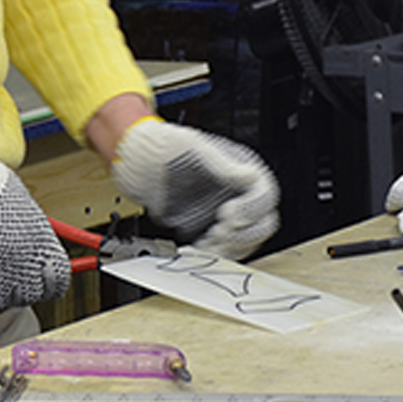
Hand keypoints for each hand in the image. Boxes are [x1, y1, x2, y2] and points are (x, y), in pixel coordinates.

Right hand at [0, 142, 72, 314]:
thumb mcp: (20, 201)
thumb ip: (32, 226)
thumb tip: (34, 235)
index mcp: (42, 246)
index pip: (59, 281)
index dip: (48, 279)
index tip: (42, 276)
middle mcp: (23, 268)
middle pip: (30, 294)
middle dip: (19, 282)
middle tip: (3, 265)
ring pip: (0, 300)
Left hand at [108, 119, 279, 258]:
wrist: (137, 162)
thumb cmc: (163, 147)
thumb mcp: (192, 147)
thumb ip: (224, 165)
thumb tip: (251, 176)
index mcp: (241, 167)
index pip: (264, 194)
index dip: (251, 208)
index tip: (228, 214)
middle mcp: (238, 192)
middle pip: (263, 222)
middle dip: (243, 234)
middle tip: (218, 232)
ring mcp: (225, 213)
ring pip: (245, 241)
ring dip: (229, 247)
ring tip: (207, 243)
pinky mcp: (208, 229)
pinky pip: (223, 249)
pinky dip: (213, 254)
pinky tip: (198, 249)